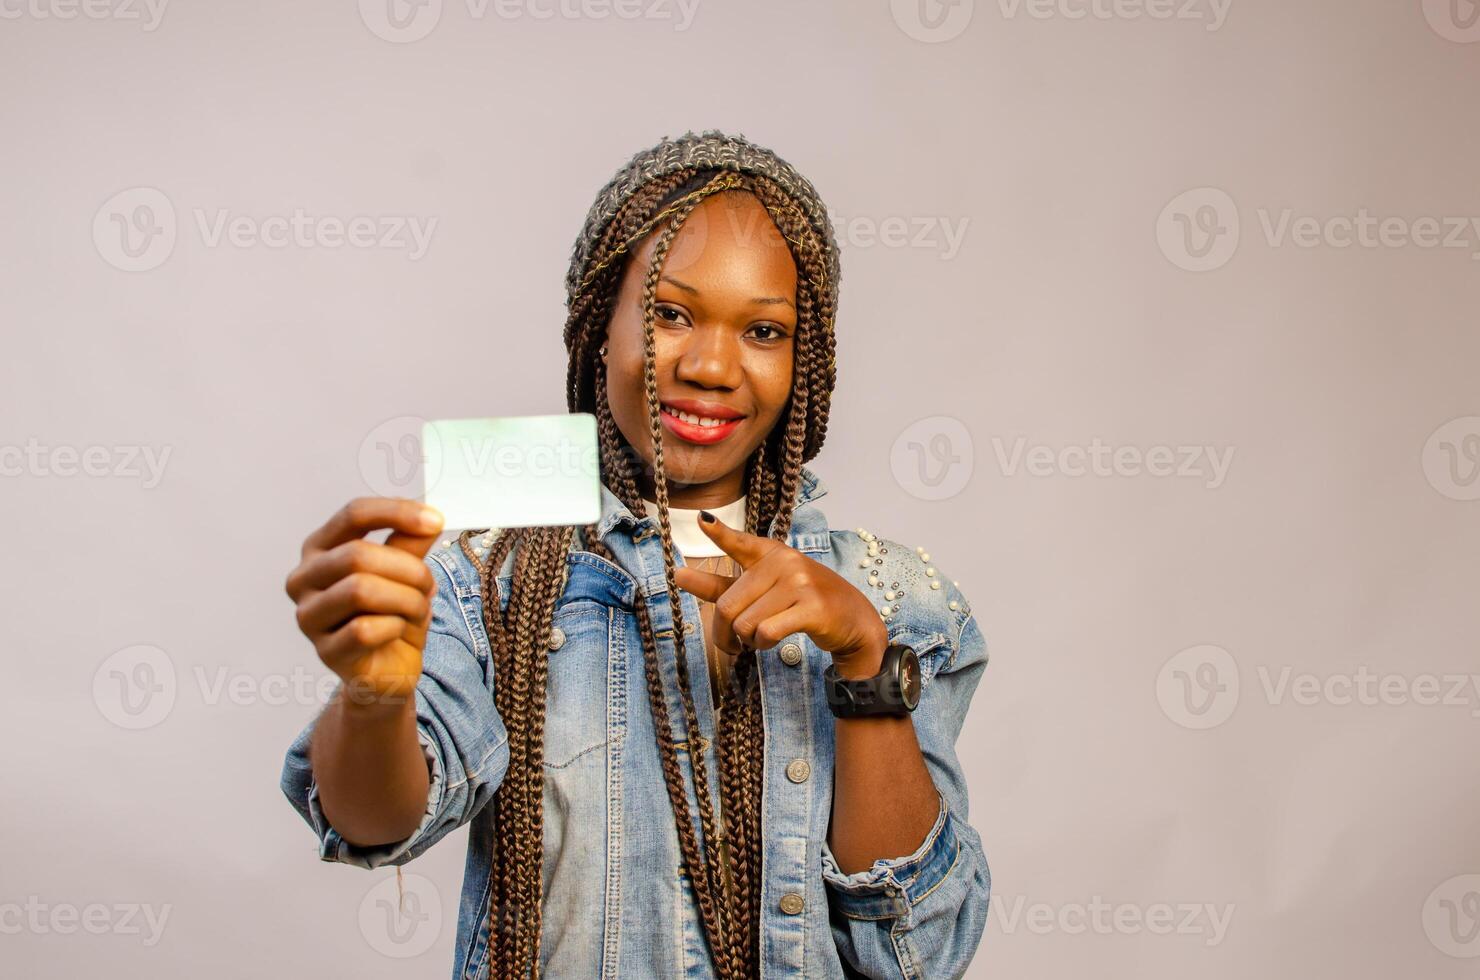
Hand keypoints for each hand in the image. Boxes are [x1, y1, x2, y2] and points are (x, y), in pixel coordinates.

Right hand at [285, 497, 443, 704]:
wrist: (388, 669)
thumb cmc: (390, 614)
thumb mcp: (405, 571)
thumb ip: (411, 543)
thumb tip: (430, 517)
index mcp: (320, 548)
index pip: (353, 514)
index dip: (396, 513)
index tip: (436, 520)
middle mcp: (304, 578)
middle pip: (357, 554)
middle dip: (407, 568)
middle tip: (428, 584)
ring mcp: (309, 616)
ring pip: (360, 591)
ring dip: (405, 598)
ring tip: (416, 609)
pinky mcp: (325, 651)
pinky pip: (365, 630)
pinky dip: (395, 627)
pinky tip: (398, 631)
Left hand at [671, 513, 887, 678]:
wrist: (852, 620)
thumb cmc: (803, 603)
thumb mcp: (763, 590)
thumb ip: (721, 585)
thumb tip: (677, 574)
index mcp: (771, 553)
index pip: (740, 543)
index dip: (719, 534)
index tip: (701, 520)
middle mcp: (784, 562)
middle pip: (728, 605)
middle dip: (724, 633)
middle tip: (734, 645)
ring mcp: (799, 583)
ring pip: (745, 623)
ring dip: (748, 641)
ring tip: (761, 639)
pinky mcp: (811, 607)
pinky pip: (766, 631)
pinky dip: (763, 644)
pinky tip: (771, 642)